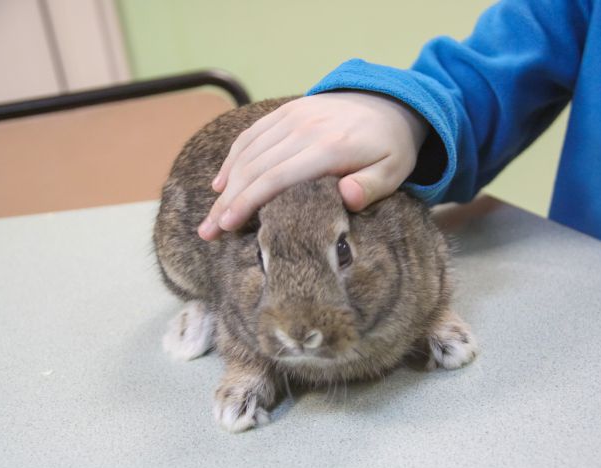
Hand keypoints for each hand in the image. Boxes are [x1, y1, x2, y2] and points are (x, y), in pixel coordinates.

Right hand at [198, 91, 428, 240]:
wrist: (390, 102)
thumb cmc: (390, 147)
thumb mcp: (394, 170)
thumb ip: (371, 186)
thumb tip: (347, 197)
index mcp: (329, 148)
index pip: (277, 178)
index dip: (247, 203)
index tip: (226, 226)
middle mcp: (305, 128)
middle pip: (254, 168)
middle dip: (227, 202)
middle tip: (207, 232)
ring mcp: (293, 116)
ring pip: (248, 152)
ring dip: (225, 185)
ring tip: (209, 217)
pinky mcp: (287, 111)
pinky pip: (252, 135)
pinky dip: (232, 158)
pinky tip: (221, 182)